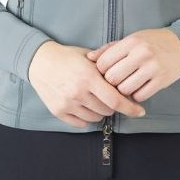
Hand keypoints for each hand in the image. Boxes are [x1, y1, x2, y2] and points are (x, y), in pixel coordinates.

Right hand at [28, 40, 147, 128]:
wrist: (40, 62)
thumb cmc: (67, 57)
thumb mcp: (88, 57)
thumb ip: (107, 68)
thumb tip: (128, 79)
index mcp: (88, 76)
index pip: (115, 100)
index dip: (130, 108)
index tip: (140, 111)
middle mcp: (78, 92)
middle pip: (107, 110)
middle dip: (113, 105)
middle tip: (110, 96)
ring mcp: (68, 103)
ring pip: (95, 117)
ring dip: (100, 111)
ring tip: (95, 99)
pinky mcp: (58, 111)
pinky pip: (81, 123)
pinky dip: (87, 117)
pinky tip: (85, 106)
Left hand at [85, 28, 179, 101]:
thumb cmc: (151, 41)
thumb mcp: (130, 39)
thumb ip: (109, 49)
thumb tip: (89, 58)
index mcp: (131, 42)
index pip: (104, 63)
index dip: (101, 71)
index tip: (106, 71)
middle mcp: (141, 54)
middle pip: (112, 78)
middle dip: (110, 83)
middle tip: (115, 81)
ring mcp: (152, 68)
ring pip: (125, 90)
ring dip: (123, 91)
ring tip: (126, 84)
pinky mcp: (161, 80)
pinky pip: (140, 96)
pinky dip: (136, 95)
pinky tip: (138, 88)